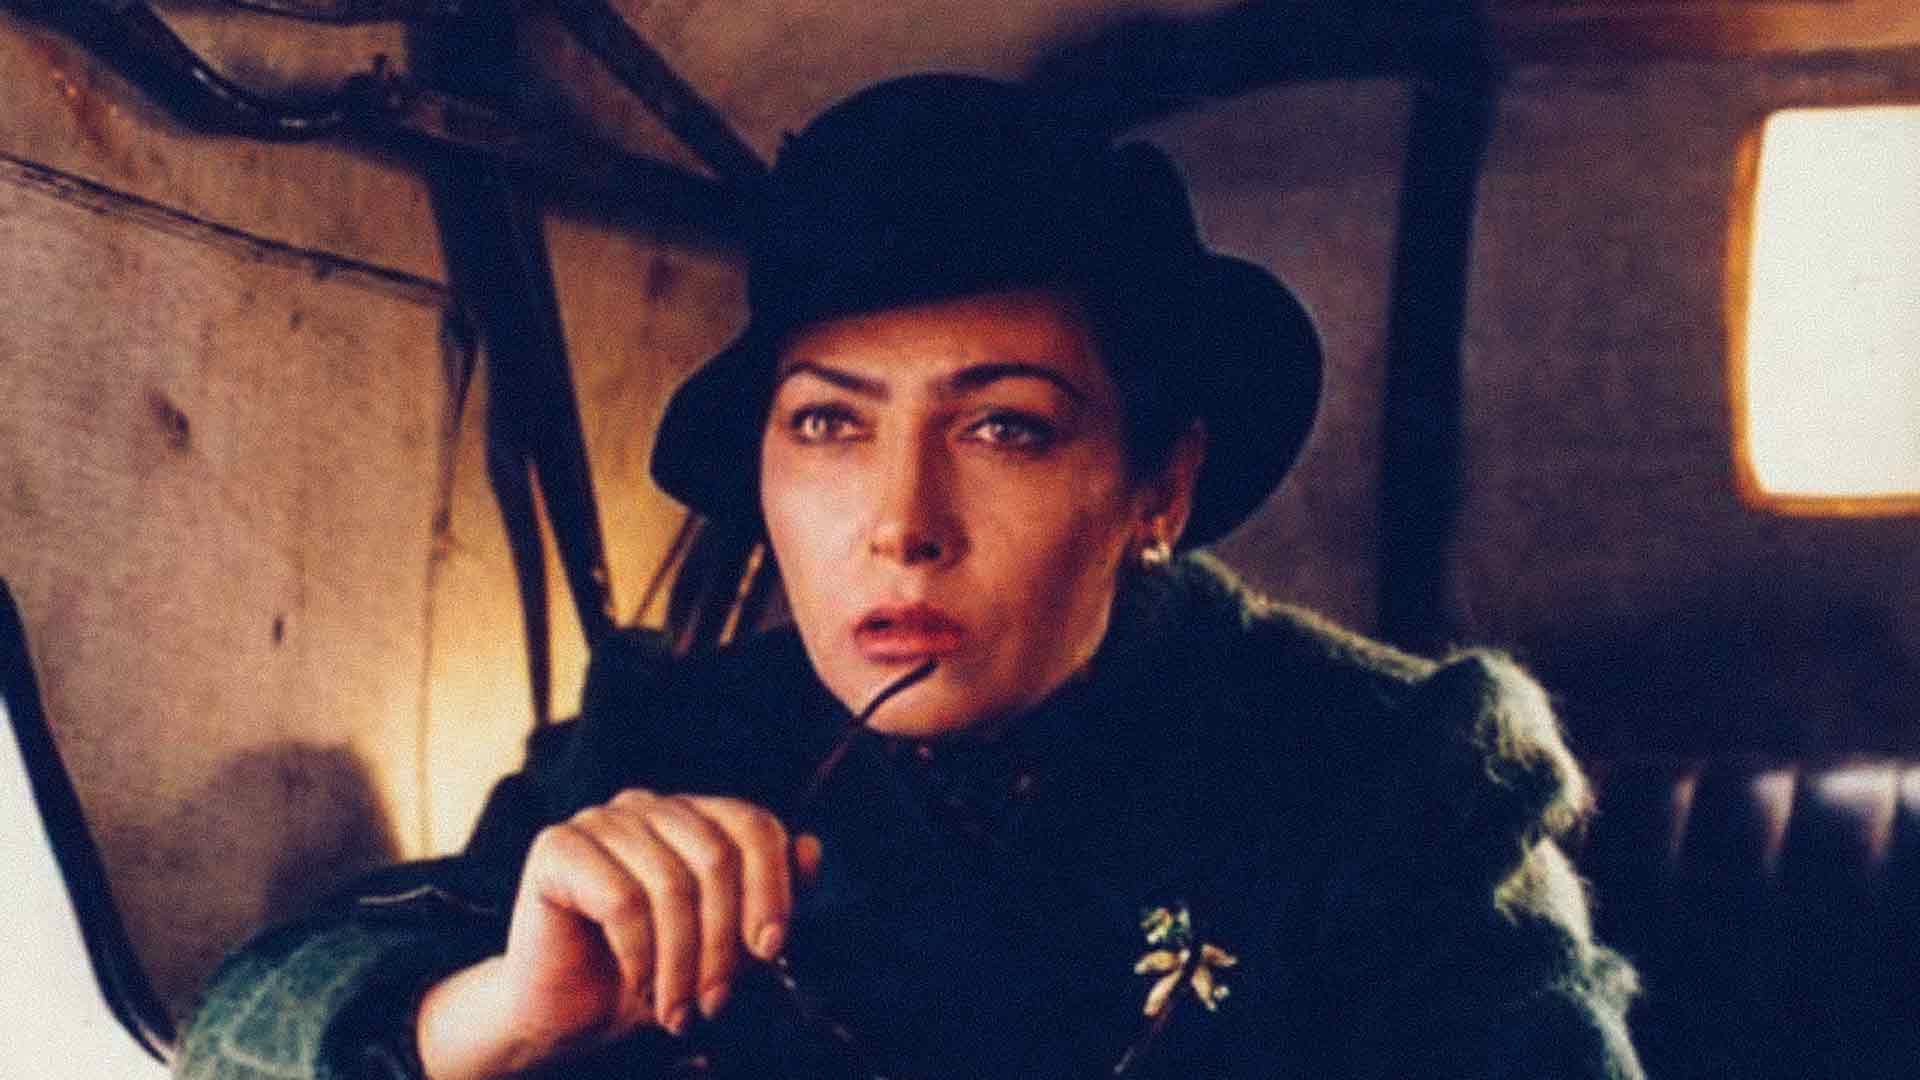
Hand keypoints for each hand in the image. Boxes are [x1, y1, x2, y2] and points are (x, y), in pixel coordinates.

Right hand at [416, 789, 820, 1079]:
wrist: (564, 1017)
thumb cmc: (649, 977)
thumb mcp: (726, 947)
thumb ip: (771, 901)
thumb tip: (813, 848)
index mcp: (692, 818)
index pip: (753, 824)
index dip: (772, 886)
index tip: (770, 950)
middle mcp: (648, 807)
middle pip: (716, 855)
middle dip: (724, 941)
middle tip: (715, 1003)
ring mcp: (600, 820)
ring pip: (670, 883)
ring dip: (681, 962)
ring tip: (677, 1010)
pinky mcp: (556, 847)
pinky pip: (621, 899)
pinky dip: (640, 956)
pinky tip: (638, 986)